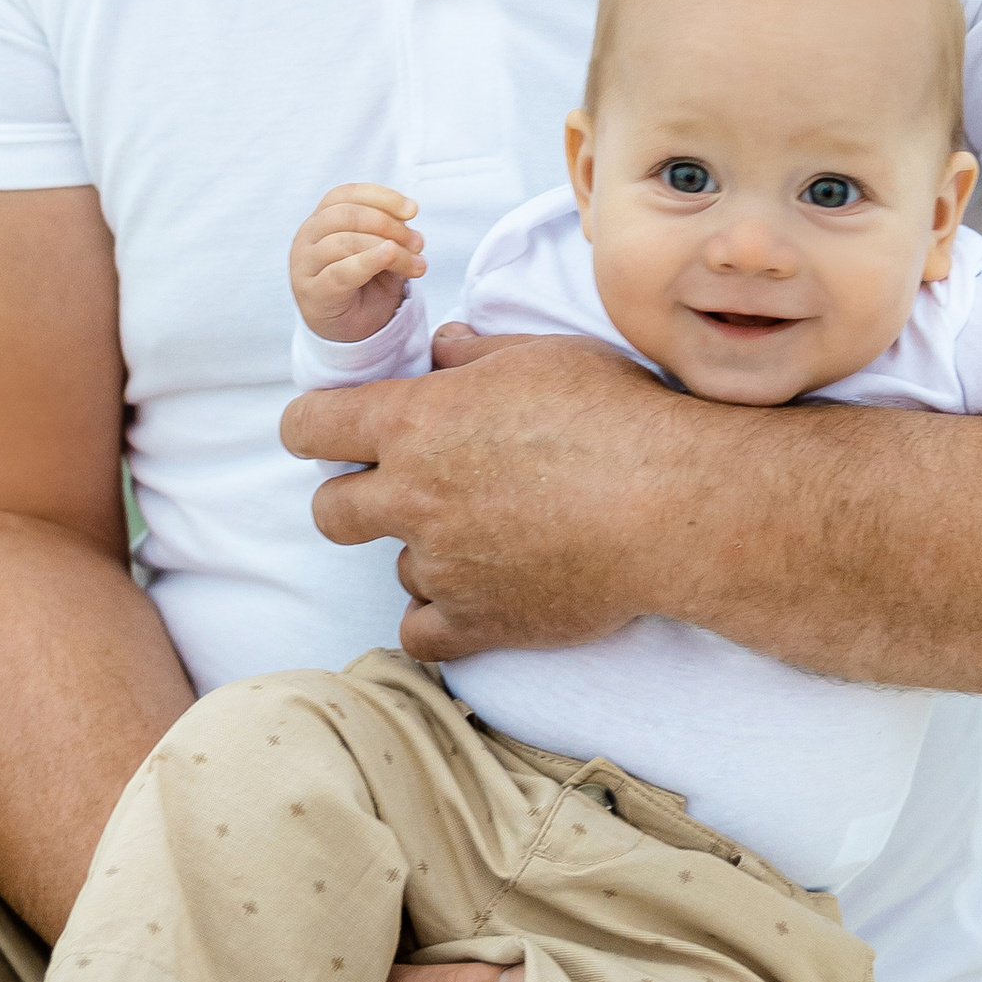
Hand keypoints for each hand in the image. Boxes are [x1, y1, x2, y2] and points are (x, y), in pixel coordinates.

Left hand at [279, 336, 686, 661]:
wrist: (672, 505)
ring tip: (490, 534)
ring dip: (425, 553)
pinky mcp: (476, 623)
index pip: (309, 426)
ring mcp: (441, 566)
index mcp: (414, 423)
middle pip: (329, 510)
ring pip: (395, 567)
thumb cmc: (613, 415)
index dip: (313, 426)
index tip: (332, 432)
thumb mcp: (540, 355)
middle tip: (407, 489)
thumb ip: (472, 354)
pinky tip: (476, 594)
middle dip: (353, 498)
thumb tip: (441, 348)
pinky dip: (440, 618)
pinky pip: (420, 633)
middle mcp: (412, 497)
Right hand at [290, 182, 425, 345]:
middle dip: (388, 224)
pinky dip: (368, 261)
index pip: (345, 195)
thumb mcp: (382, 255)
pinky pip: (340, 272)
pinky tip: (390, 256)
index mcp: (321, 221)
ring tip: (415, 263)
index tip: (412, 210)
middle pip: (344, 215)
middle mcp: (307, 238)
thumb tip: (408, 218)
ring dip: (387, 247)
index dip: (380, 196)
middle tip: (418, 243)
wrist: (349, 333)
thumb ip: (389, 234)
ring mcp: (305, 265)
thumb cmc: (364, 287)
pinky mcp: (312, 292)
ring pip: (343, 242)